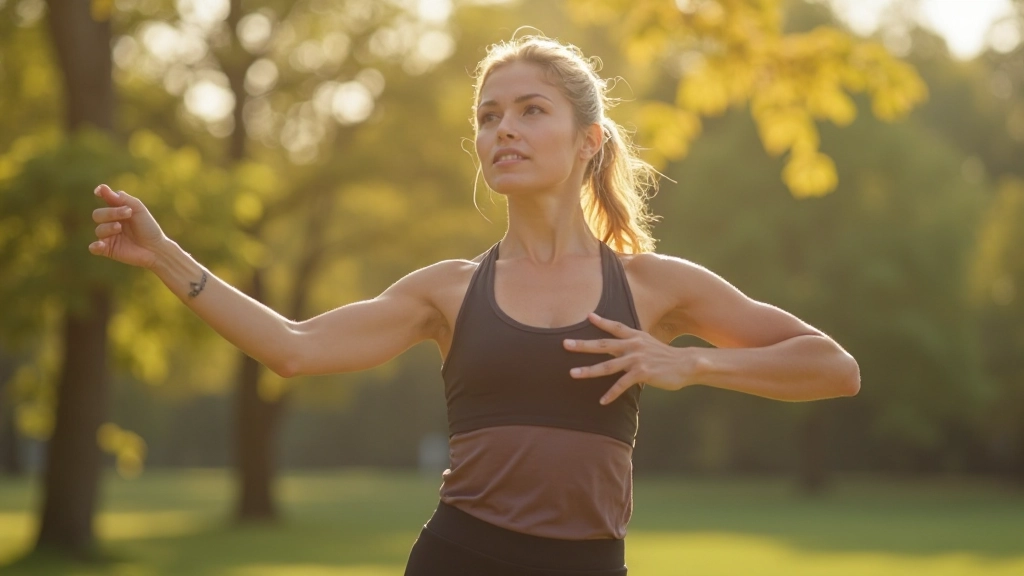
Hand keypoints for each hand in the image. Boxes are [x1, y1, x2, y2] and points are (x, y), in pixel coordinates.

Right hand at [89, 184, 168, 268]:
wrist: (156, 248)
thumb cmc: (148, 227)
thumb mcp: (138, 209)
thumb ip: (122, 199)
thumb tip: (103, 188)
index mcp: (117, 210)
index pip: (104, 200)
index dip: (101, 193)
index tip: (99, 191)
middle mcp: (110, 222)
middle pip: (97, 214)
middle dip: (110, 213)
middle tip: (127, 213)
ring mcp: (108, 236)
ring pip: (99, 230)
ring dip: (109, 227)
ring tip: (120, 228)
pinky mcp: (108, 250)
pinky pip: (94, 248)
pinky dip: (96, 246)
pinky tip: (101, 244)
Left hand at [564, 313, 699, 404]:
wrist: (686, 364)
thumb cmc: (667, 357)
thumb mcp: (650, 344)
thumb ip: (635, 344)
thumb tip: (621, 346)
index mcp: (636, 336)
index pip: (615, 327)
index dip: (601, 321)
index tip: (587, 316)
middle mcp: (634, 345)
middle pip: (603, 344)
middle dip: (582, 344)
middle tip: (565, 344)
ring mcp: (637, 359)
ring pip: (607, 365)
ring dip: (588, 370)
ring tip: (572, 374)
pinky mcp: (642, 373)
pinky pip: (622, 385)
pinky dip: (611, 394)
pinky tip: (602, 401)